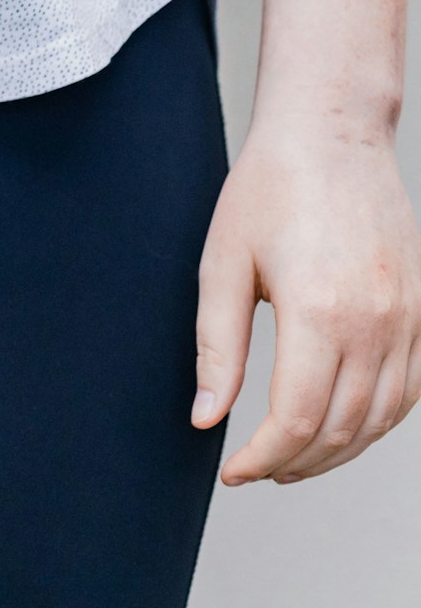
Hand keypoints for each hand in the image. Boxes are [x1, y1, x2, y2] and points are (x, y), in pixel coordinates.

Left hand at [194, 120, 420, 481]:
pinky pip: (409, 392)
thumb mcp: (222, 264)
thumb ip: (216, 347)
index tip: (230, 471)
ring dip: (336, 452)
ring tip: (290, 460)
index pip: (296, 421)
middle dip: (294, 463)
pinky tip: (339, 426)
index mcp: (320, 313)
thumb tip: (206, 418)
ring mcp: (409, 321)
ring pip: (381, 419)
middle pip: (341, 429)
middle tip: (254, 470)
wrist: (333, 136)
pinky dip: (375, 423)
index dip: (261, 458)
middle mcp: (376, 325)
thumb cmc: (268, 190)